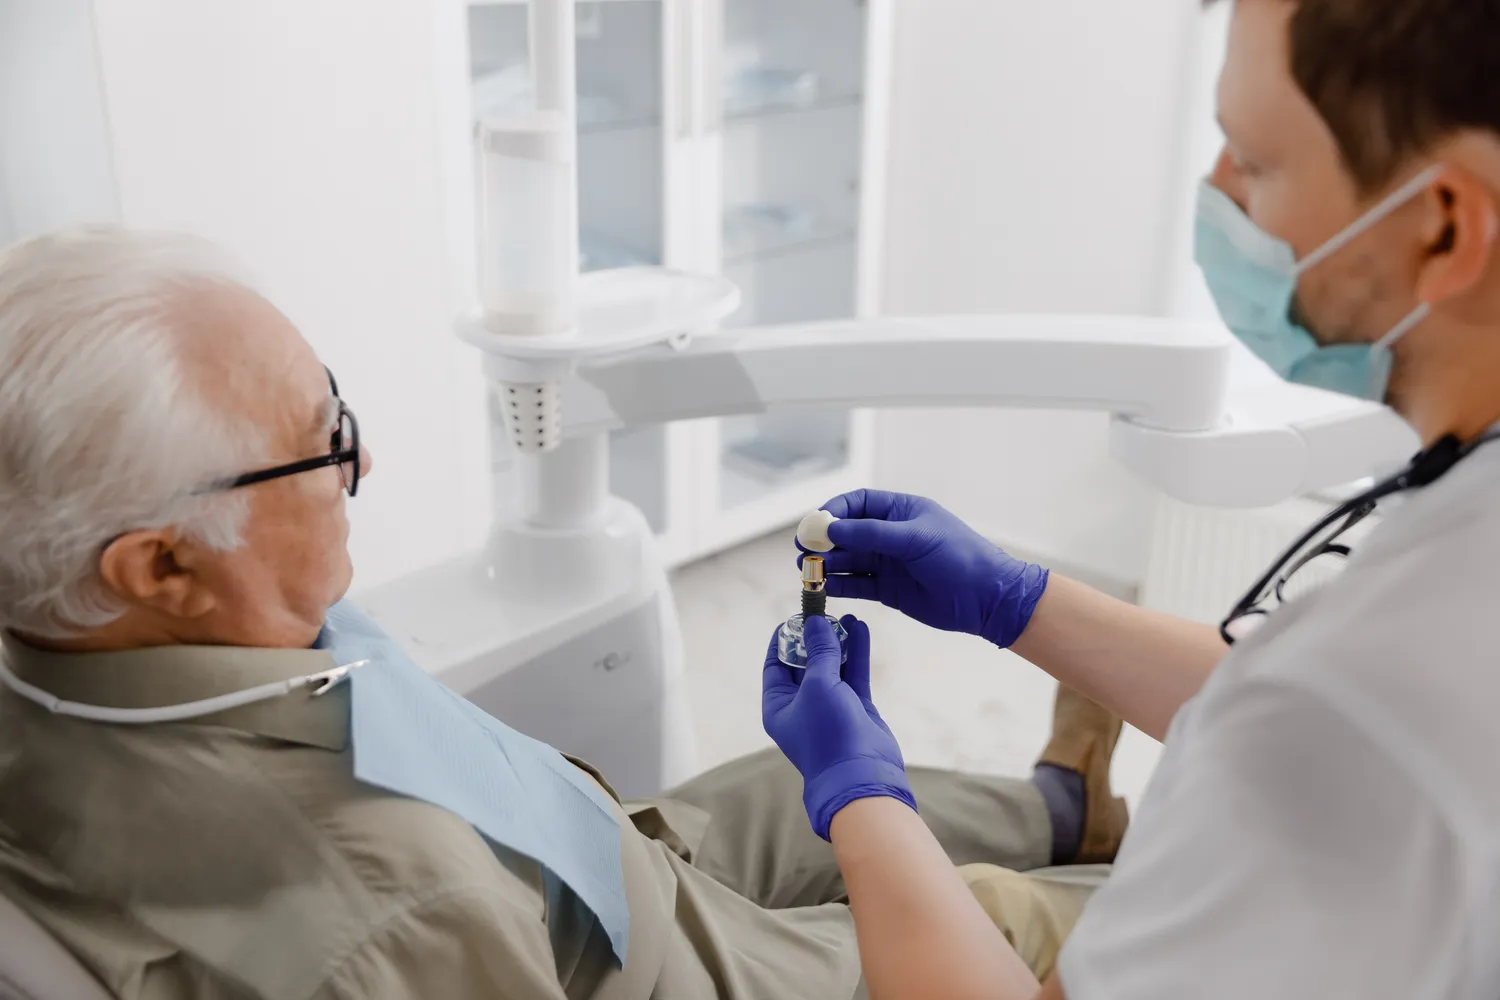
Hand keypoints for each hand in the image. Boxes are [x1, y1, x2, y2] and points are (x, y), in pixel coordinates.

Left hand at [762, 614, 915, 839]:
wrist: (862, 775)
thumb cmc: (828, 734)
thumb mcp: (818, 686)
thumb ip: (819, 651)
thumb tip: (815, 623)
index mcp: (778, 705)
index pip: (774, 665)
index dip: (783, 640)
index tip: (795, 617)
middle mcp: (801, 705)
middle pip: (804, 663)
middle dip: (815, 637)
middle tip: (824, 613)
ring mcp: (829, 707)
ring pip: (832, 666)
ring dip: (839, 642)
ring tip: (847, 616)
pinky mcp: (855, 708)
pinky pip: (853, 674)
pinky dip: (856, 653)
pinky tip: (861, 630)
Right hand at [810, 489, 1048, 648]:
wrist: (987, 598)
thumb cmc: (960, 557)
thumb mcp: (915, 539)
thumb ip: (872, 534)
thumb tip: (832, 528)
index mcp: (901, 511)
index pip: (858, 503)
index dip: (834, 510)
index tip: (815, 522)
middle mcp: (892, 535)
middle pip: (847, 533)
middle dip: (824, 539)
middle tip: (803, 547)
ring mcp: (889, 563)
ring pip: (849, 560)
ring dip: (827, 563)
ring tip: (807, 569)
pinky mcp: (889, 590)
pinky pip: (857, 584)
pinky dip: (838, 585)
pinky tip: (822, 587)